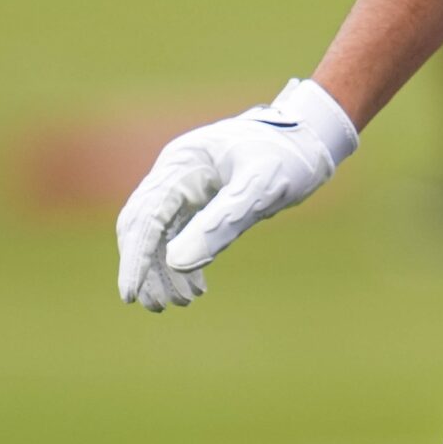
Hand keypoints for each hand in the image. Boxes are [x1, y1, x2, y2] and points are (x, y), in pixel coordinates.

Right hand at [114, 78, 357, 312]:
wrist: (311, 136)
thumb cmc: (288, 155)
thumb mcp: (260, 189)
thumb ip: (221, 223)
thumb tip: (177, 264)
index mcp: (182, 163)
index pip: (145, 216)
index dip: (136, 257)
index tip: (131, 294)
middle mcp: (176, 172)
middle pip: (143, 226)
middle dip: (146, 268)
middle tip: (157, 307)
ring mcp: (186, 185)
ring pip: (159, 233)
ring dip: (164, 270)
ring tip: (181, 303)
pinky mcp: (201, 198)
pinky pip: (179, 233)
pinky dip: (183, 261)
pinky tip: (196, 288)